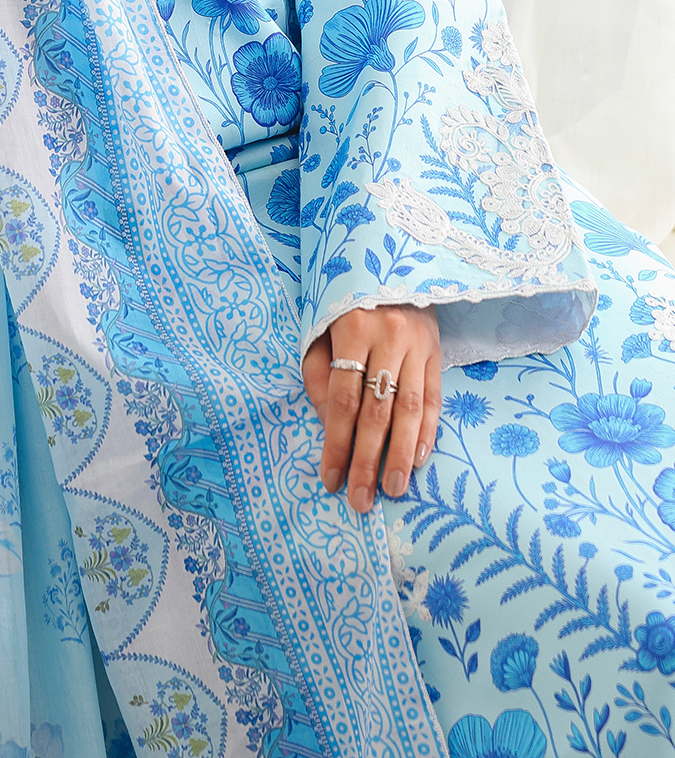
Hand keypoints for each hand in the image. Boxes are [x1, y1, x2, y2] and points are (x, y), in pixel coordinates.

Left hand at [302, 304, 441, 512]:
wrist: (389, 257)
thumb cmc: (342, 298)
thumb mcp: (319, 327)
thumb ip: (319, 375)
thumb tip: (331, 426)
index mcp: (352, 330)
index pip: (344, 400)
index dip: (337, 444)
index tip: (331, 478)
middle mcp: (389, 338)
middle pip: (377, 411)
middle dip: (367, 460)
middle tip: (361, 500)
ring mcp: (417, 344)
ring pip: (410, 409)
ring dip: (401, 455)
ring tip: (392, 489)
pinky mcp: (438, 349)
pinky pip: (435, 396)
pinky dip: (428, 430)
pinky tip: (420, 457)